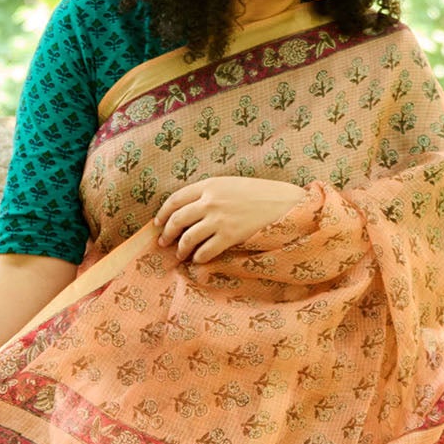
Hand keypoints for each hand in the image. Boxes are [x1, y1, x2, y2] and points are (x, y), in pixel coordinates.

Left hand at [155, 176, 307, 263]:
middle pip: (177, 219)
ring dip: (181, 249)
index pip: (175, 199)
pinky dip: (199, 257)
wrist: (284, 203)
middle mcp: (210, 201)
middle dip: (167, 233)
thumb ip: (210, 192)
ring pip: (188, 237)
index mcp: (209, 184)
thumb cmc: (259, 193)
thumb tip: (190, 208)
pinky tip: (198, 260)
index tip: (159, 222)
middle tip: (164, 242)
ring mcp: (219, 219)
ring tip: (180, 255)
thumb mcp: (231, 184)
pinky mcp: (230, 236)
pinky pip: (205, 250)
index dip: (163, 213)